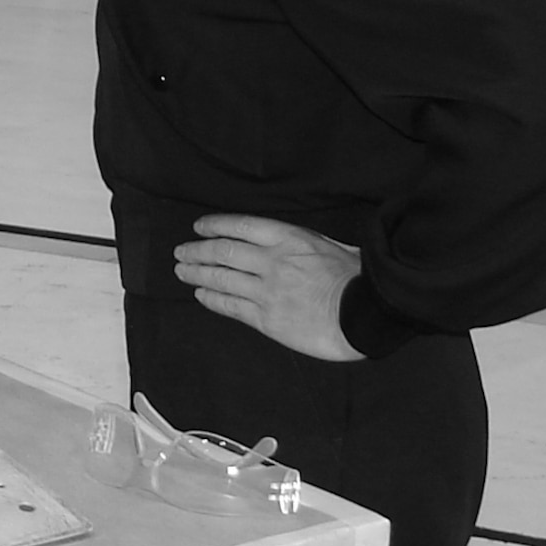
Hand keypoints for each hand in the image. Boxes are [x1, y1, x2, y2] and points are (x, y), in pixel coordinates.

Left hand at [173, 214, 366, 362]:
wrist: (364, 315)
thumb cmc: (357, 279)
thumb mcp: (333, 246)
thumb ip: (304, 244)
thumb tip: (290, 242)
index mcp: (289, 238)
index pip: (241, 226)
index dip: (215, 225)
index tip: (199, 227)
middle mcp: (272, 261)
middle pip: (224, 251)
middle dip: (198, 251)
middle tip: (181, 251)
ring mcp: (267, 291)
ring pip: (221, 278)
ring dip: (197, 273)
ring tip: (182, 271)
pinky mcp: (267, 319)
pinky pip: (231, 307)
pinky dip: (212, 299)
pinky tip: (201, 295)